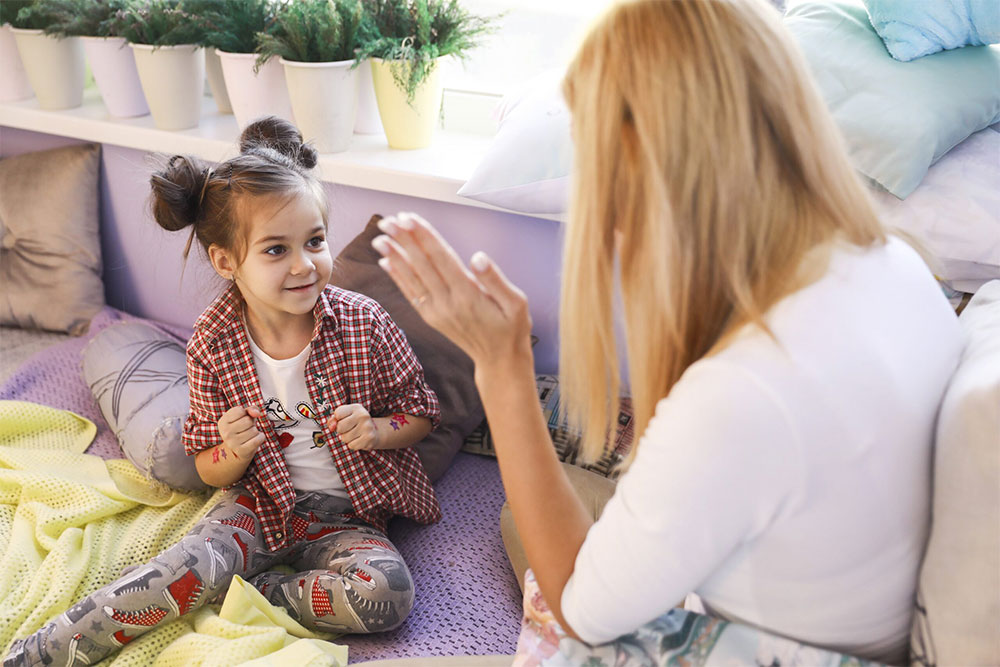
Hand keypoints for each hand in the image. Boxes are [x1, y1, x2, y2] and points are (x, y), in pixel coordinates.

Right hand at [217, 406, 264, 458]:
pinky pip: (258, 439)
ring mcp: (232, 443)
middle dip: (251, 423)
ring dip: (255, 431)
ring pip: (254, 430)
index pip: (239, 411)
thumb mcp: (244, 416)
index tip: (241, 419)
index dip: (244, 414)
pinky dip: (260, 437)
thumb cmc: (242, 429)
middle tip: (246, 429)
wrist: (237, 450)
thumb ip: (250, 409)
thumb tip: (256, 413)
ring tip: (248, 435)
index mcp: (223, 422)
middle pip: (247, 420)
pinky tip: (254, 440)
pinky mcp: (242, 451)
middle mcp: (225, 433)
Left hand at [327, 404, 379, 450]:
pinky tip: (359, 440)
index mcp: (356, 407)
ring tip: (355, 435)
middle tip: (350, 429)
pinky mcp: (369, 438)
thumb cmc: (355, 423)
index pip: (337, 414)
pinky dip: (353, 445)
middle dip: (341, 431)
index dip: (338, 420)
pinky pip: (352, 445)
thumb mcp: (345, 417)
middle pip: (340, 427)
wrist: (374, 431)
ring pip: (344, 438)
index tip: (345, 420)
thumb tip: (331, 427)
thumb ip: (334, 420)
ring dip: (347, 439)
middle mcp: (363, 415)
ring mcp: (367, 427)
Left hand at [371, 212, 533, 370]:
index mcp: (468, 295)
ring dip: (395, 256)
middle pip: (422, 265)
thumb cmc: (511, 328)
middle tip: (388, 221)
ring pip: (412, 278)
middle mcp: (448, 303)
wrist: (499, 361)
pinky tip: (386, 261)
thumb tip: (477, 256)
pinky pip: (411, 293)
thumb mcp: (516, 303)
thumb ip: (495, 279)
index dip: (424, 237)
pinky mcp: (431, 318)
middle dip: (404, 241)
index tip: (409, 218)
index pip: (441, 258)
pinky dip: (397, 276)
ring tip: (379, 237)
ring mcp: (437, 312)